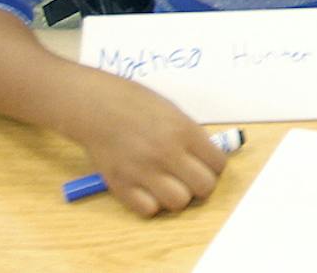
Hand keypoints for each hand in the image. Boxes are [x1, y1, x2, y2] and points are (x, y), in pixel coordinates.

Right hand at [61, 72, 227, 217]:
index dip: (214, 167)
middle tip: (190, 178)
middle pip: (204, 187)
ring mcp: (143, 171)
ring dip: (177, 197)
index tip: (206, 165)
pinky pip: (149, 210)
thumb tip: (210, 160)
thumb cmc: (138, 106)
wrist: (98, 107)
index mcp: (185, 132)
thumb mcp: (175, 113)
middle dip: (201, 185)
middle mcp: (167, 153)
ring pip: (179, 203)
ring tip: (168, 185)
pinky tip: (147, 189)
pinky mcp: (121, 186)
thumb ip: (193, 138)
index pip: (218, 164)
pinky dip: (151, 204)